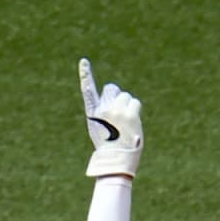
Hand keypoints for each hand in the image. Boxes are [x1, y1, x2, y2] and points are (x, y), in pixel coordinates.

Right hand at [78, 58, 143, 177]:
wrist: (116, 159)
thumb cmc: (108, 144)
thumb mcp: (99, 126)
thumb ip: (104, 110)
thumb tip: (115, 95)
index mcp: (92, 113)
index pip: (87, 90)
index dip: (85, 75)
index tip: (84, 61)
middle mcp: (103, 110)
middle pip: (112, 90)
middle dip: (117, 98)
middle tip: (118, 116)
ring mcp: (116, 111)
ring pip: (125, 96)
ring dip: (127, 105)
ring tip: (124, 122)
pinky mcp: (129, 115)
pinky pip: (135, 102)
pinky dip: (135, 110)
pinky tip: (132, 122)